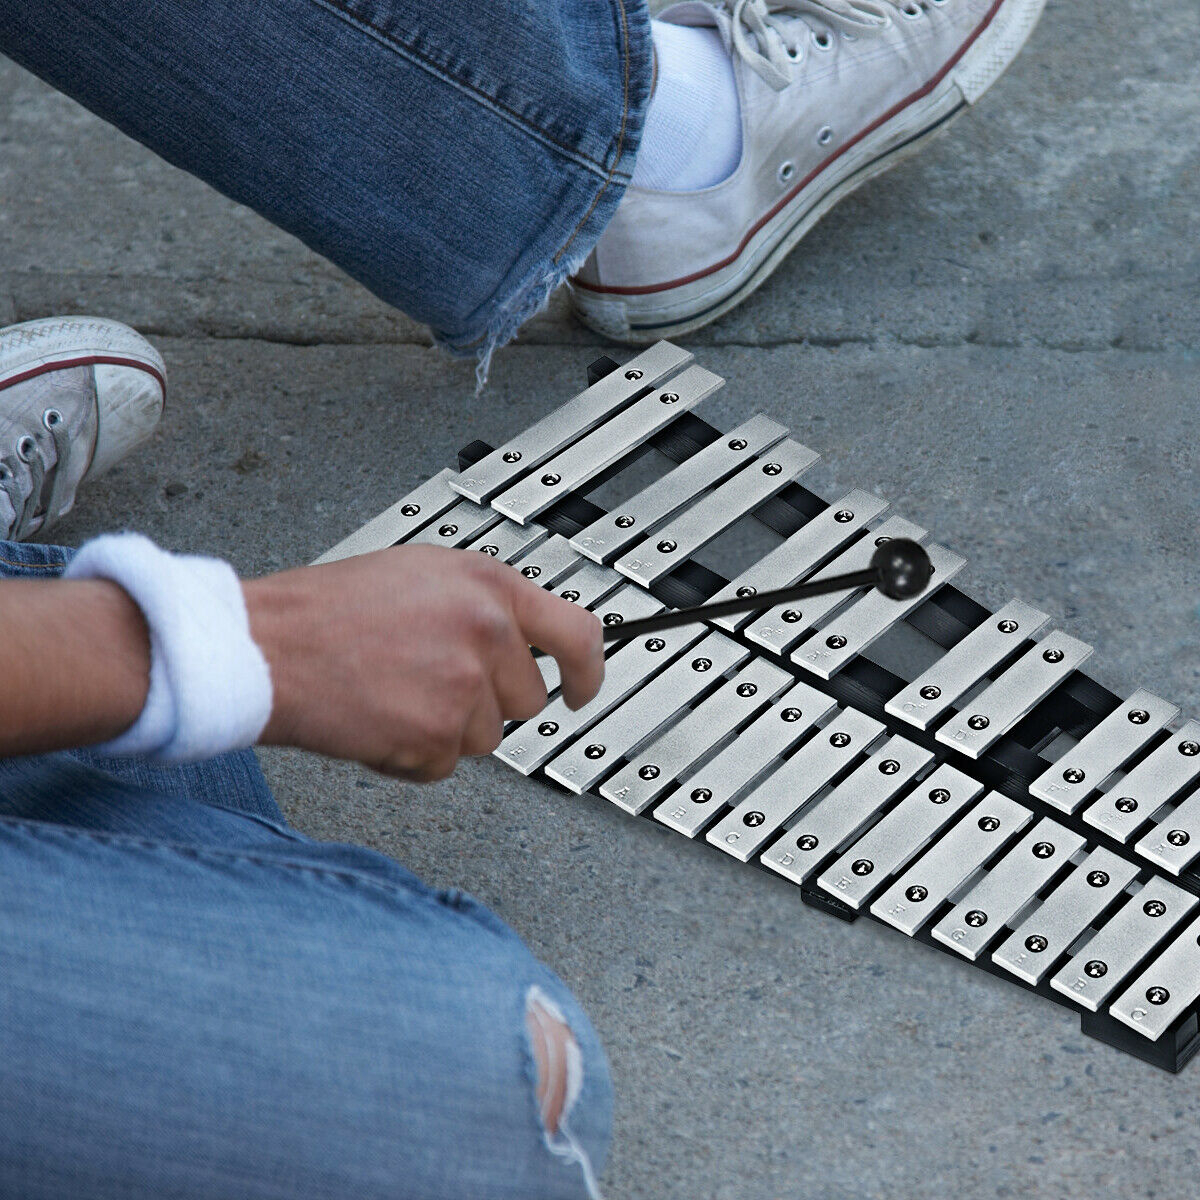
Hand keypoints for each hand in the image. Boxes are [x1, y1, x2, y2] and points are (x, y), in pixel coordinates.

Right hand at [243, 545, 603, 779]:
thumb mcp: (422, 576)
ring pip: (487, 737)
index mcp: (488, 585)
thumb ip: (481, 606)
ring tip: (395, 693)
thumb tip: (518, 639)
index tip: (581, 689)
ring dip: (447, 729)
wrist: (268, 646)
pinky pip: (447, 764)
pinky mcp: (438, 734)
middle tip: (429, 681)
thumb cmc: (327, 610)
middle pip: (527, 699)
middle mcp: (487, 631)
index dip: (587, 671)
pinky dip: (416, 756)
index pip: (578, 633)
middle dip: (486, 702)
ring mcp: (465, 685)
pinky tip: (381, 719)